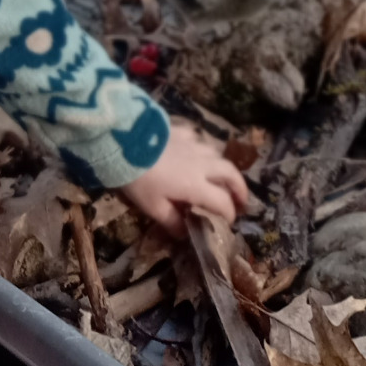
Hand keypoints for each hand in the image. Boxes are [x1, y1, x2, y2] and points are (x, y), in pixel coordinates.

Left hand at [118, 119, 248, 234]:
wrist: (124, 143)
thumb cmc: (139, 180)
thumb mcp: (152, 207)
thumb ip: (172, 222)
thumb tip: (185, 234)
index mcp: (197, 185)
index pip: (223, 202)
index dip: (229, 214)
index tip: (228, 222)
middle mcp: (202, 164)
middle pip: (230, 173)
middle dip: (239, 188)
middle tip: (240, 200)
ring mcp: (192, 144)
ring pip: (217, 154)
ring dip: (222, 168)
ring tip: (219, 178)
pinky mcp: (180, 131)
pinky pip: (199, 140)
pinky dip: (203, 151)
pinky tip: (195, 154)